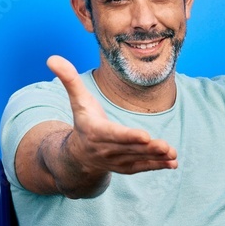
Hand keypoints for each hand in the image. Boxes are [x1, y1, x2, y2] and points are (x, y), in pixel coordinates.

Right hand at [47, 55, 177, 174]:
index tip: (145, 136)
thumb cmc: (83, 121)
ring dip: (156, 158)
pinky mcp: (127, 167)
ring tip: (173, 154)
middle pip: (130, 148)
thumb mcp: (77, 101)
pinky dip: (158, 166)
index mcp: (96, 132)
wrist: (80, 155)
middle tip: (165, 146)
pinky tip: (173, 163)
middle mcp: (107, 149)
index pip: (114, 134)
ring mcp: (117, 161)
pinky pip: (143, 167)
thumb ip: (69, 80)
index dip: (129, 136)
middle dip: (148, 148)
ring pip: (139, 159)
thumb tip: (51, 58)